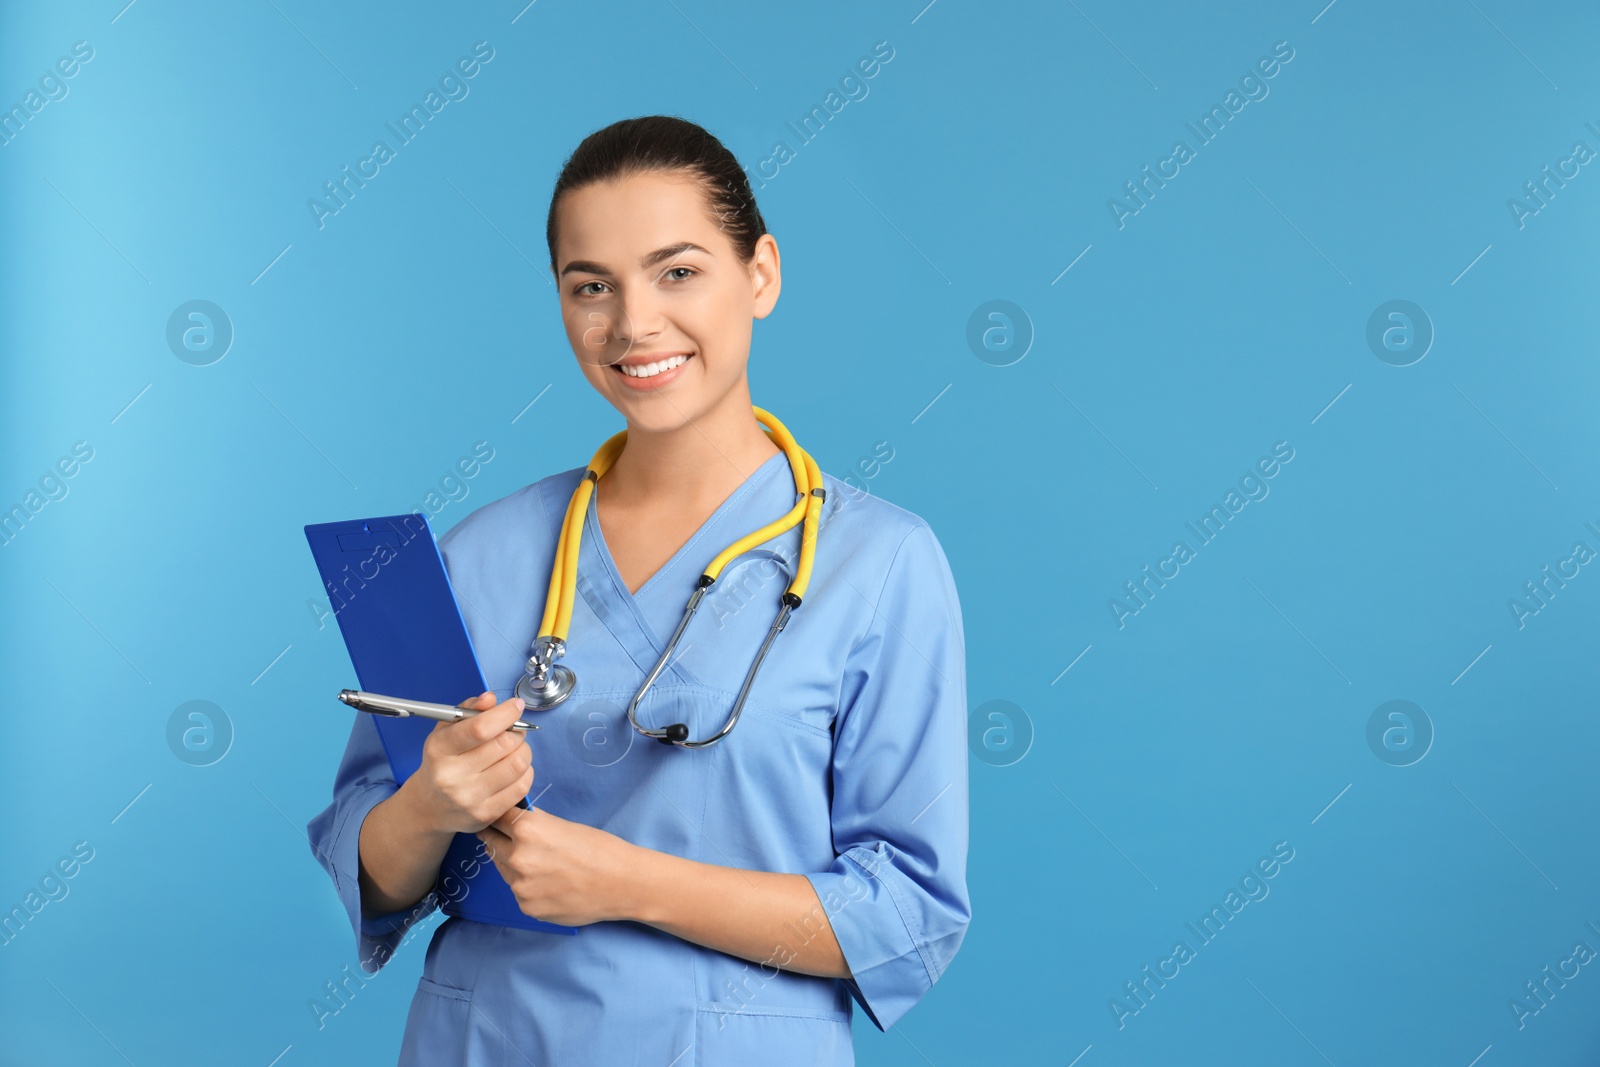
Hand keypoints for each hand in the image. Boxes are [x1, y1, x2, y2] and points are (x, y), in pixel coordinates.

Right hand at [402, 691, 533, 834]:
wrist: (429, 807)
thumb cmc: (442, 763)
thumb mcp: (445, 731)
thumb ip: (468, 711)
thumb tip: (490, 698)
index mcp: (439, 750)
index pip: (479, 728)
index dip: (505, 714)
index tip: (516, 706)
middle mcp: (452, 776)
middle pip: (504, 745)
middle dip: (516, 732)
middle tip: (514, 731)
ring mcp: (469, 798)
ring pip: (517, 765)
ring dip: (523, 751)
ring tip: (515, 750)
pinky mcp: (486, 814)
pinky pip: (521, 786)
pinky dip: (525, 772)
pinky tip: (514, 769)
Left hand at [475, 805, 637, 926]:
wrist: (621, 883)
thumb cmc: (598, 849)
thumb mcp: (562, 825)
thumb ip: (533, 824)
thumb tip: (512, 821)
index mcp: (527, 829)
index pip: (495, 819)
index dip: (498, 818)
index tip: (498, 821)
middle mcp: (517, 857)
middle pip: (492, 844)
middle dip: (500, 840)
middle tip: (512, 841)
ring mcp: (520, 886)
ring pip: (503, 870)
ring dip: (513, 866)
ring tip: (542, 865)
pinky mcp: (527, 907)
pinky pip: (518, 892)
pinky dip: (528, 887)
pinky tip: (550, 884)